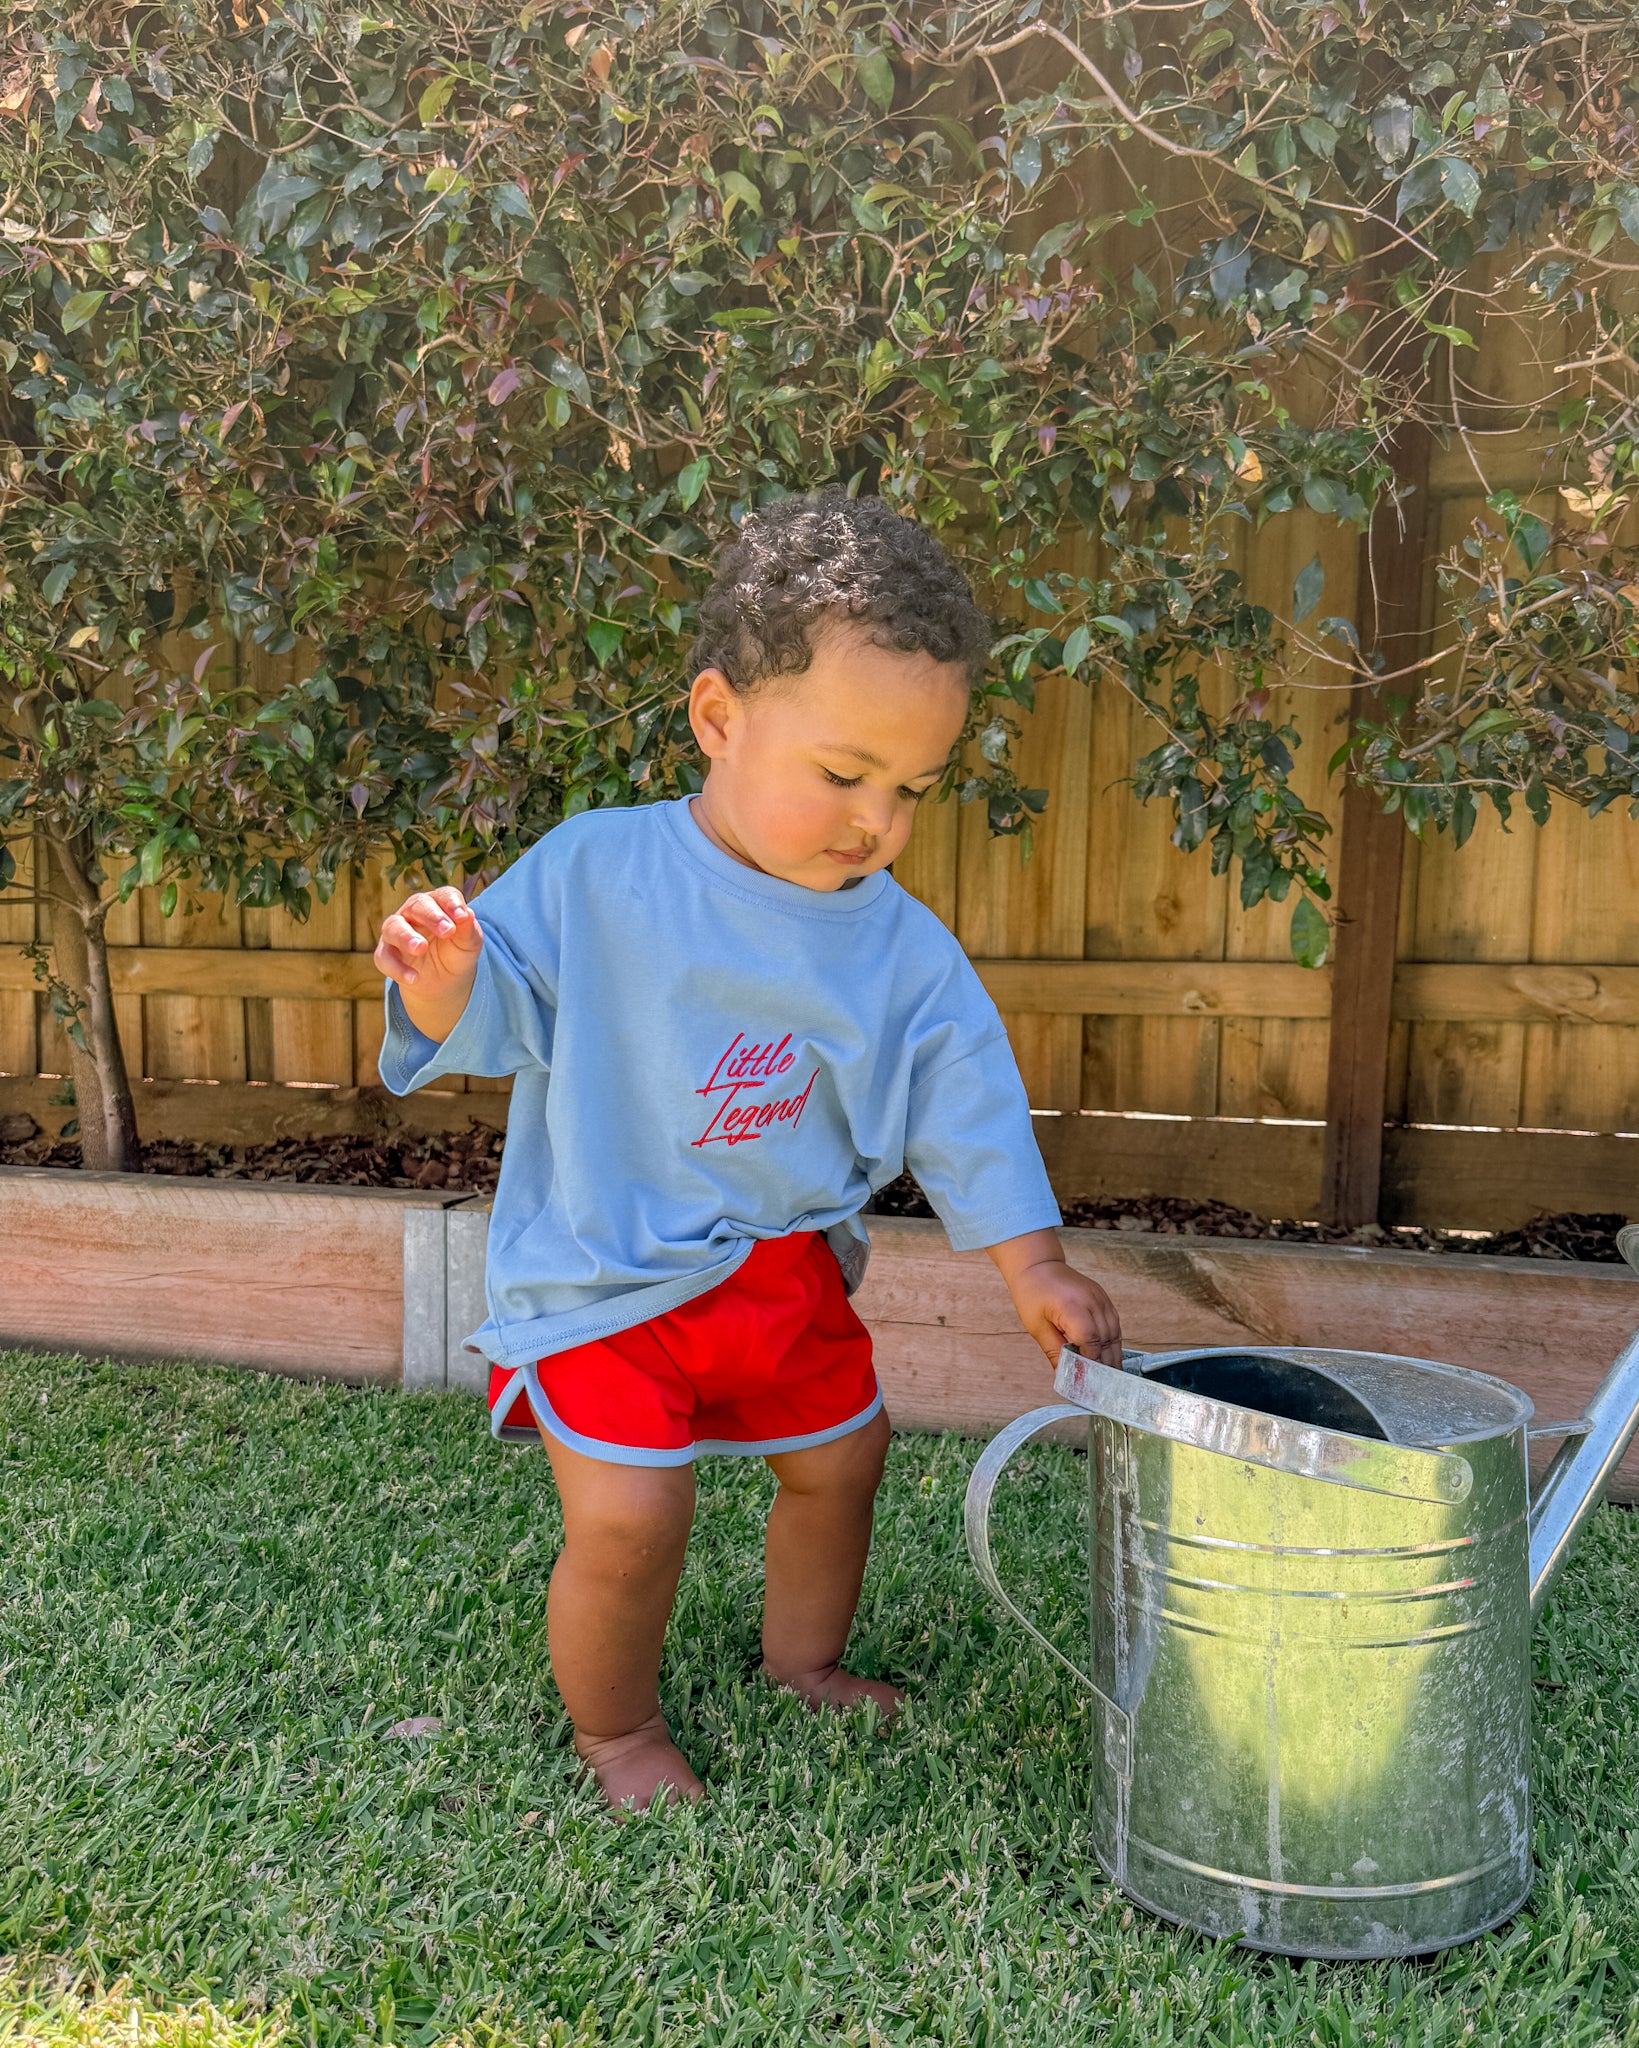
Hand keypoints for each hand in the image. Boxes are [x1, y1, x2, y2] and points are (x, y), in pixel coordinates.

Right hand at [374, 886, 482, 1042]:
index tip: (463, 917)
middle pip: (417, 905)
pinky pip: (385, 958)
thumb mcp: (469, 943)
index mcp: (437, 904)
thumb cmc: (457, 952)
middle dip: (432, 916)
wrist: (446, 980)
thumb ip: (468, 929)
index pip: (443, 895)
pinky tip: (414, 978)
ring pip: (393, 927)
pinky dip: (397, 968)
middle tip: (447, 930)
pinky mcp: (386, 954)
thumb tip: (468, 914)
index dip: (452, 903)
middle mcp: (413, 912)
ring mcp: (396, 932)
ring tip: (420, 948)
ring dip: (406, 937)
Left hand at [986, 1228, 1122, 1370]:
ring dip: (1112, 1355)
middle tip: (1102, 1388)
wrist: (1038, 1265)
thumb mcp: (1037, 1326)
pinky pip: (1114, 1324)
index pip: (1090, 1341)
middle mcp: (1092, 1301)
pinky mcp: (1103, 1298)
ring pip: (1115, 1333)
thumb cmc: (1032, 1294)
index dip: (1091, 1363)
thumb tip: (1066, 1376)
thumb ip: (1054, 1351)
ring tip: (1108, 1378)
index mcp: (1073, 1307)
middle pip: (1106, 1340)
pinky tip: (1108, 1356)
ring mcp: (1100, 1298)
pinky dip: (1113, 1342)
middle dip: (1105, 1365)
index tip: (1088, 1382)